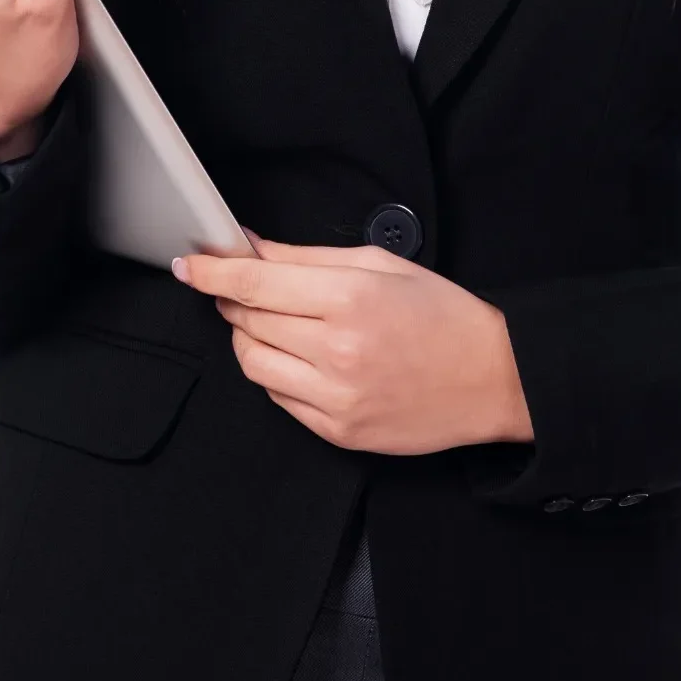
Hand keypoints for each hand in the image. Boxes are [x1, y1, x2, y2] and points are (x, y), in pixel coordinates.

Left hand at [172, 233, 533, 455]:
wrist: (492, 378)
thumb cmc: (441, 313)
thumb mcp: (379, 264)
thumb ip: (307, 258)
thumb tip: (251, 247)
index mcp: (349, 299)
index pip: (255, 284)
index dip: (213, 273)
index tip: (188, 264)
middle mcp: (337, 351)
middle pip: (249, 321)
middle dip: (234, 299)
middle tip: (240, 286)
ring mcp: (335, 399)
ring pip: (254, 363)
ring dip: (249, 337)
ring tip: (272, 321)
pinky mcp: (338, 432)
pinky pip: (279, 399)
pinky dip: (276, 372)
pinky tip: (300, 355)